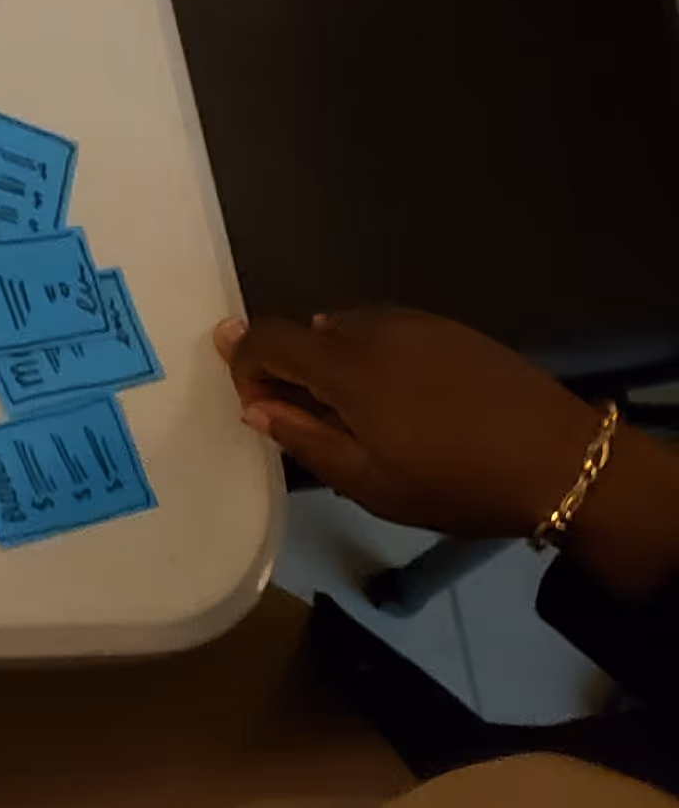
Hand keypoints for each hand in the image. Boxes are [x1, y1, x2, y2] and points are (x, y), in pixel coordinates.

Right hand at [215, 306, 607, 540]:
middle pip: (307, 332)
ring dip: (337, 362)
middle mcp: (375, 329)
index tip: (256, 404)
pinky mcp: (452, 328)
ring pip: (350, 329)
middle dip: (295, 370)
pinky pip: (391, 330)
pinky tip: (410, 398)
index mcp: (348, 368)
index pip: (268, 338)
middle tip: (317, 421)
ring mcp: (418, 323)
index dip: (245, 363)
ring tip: (368, 414)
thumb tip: (254, 407)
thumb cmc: (459, 483)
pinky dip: (377, 355)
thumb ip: (305, 439)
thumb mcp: (373, 483)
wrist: (562, 462)